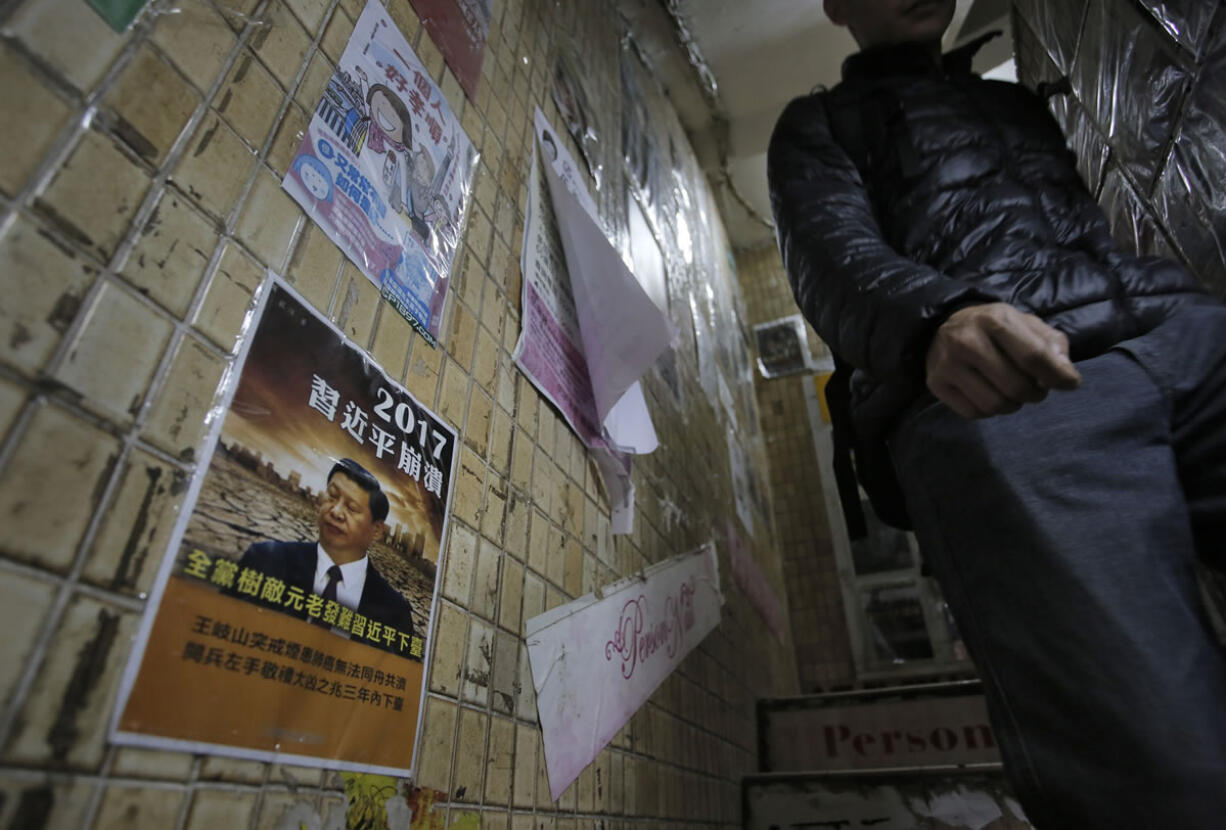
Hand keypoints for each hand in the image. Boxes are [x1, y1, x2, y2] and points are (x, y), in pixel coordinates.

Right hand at [925, 303, 1081, 418]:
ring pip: (995, 405)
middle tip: (1036, 389)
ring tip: (1013, 393)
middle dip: (1035, 394)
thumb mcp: (1024, 324)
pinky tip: (990, 395)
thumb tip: (1066, 374)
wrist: (942, 326)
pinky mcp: (936, 383)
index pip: (1033, 356)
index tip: (1070, 384)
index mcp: (995, 319)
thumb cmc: (993, 328)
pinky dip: (989, 411)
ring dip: (1013, 405)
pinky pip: (974, 413)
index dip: (1057, 376)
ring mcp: (948, 363)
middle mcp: (967, 340)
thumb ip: (1051, 344)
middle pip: (1016, 387)